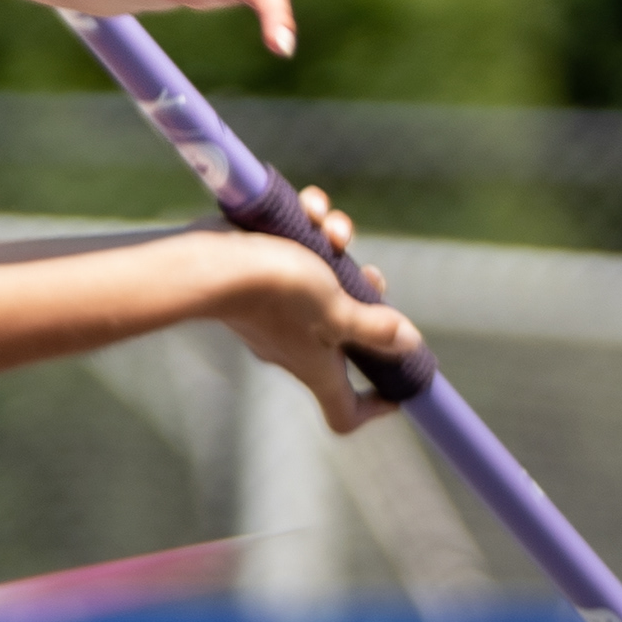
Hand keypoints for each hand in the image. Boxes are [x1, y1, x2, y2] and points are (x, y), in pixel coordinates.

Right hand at [205, 216, 424, 433]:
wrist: (211, 264)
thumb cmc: (277, 293)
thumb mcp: (338, 309)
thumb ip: (375, 329)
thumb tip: (409, 343)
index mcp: (317, 367)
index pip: (344, 413)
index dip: (374, 407)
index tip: (397, 388)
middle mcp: (295, 347)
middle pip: (344, 337)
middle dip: (365, 300)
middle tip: (369, 275)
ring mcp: (273, 314)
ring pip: (322, 286)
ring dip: (337, 251)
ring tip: (333, 229)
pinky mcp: (256, 280)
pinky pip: (292, 261)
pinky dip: (306, 233)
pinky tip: (309, 209)